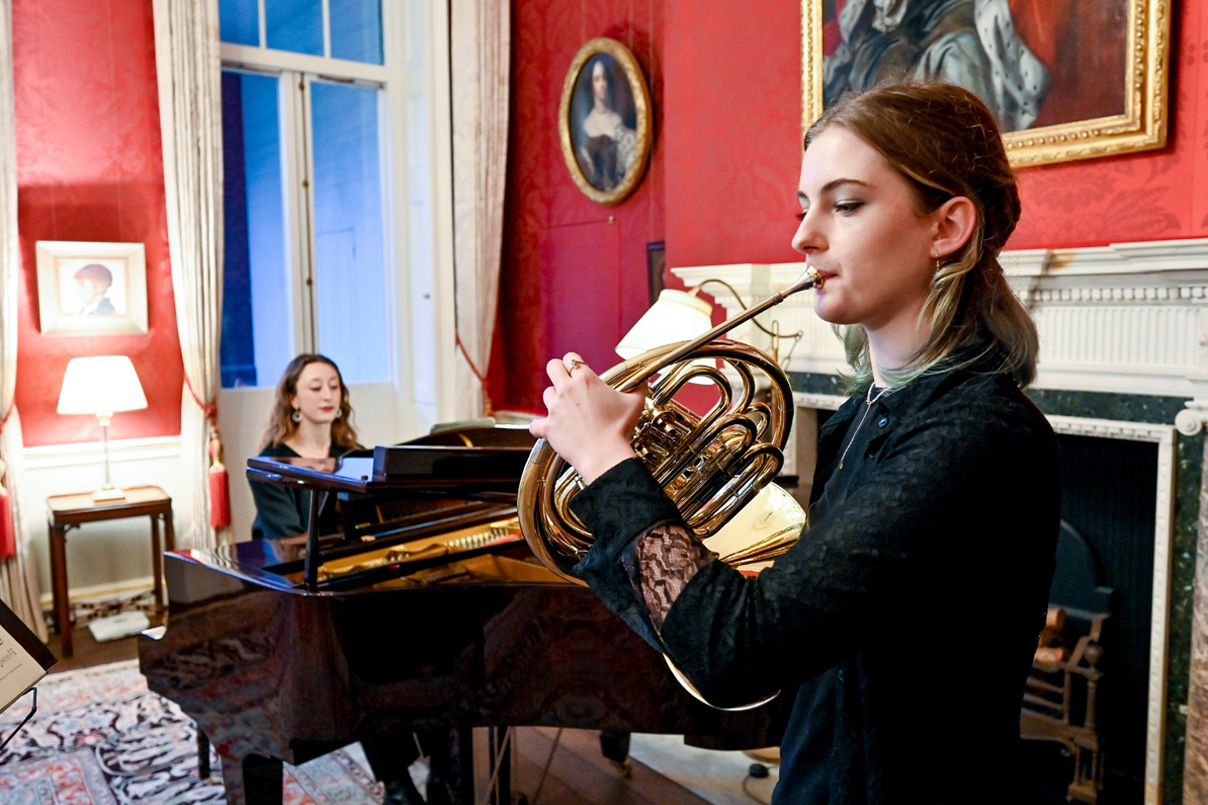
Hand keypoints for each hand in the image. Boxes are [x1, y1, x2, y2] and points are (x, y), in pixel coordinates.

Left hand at [529, 352, 644, 483]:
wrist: (605, 455)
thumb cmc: (620, 429)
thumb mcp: (635, 403)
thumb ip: (639, 387)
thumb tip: (645, 380)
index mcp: (586, 380)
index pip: (572, 358)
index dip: (575, 363)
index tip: (579, 371)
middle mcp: (567, 390)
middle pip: (552, 366)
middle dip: (558, 371)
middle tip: (566, 382)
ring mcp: (555, 408)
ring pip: (546, 393)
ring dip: (554, 399)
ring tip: (566, 409)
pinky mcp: (548, 427)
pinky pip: (535, 425)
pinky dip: (540, 427)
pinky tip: (548, 429)